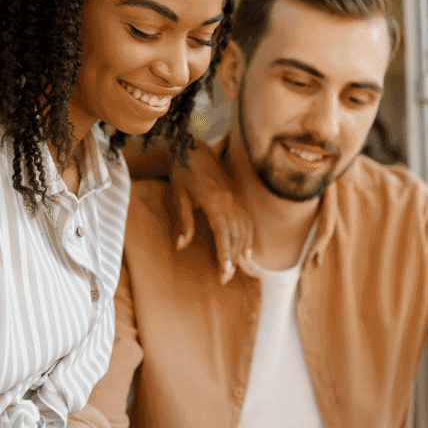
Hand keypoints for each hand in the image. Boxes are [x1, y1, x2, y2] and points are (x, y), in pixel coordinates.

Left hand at [170, 142, 251, 284]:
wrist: (193, 149)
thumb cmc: (182, 173)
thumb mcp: (179, 197)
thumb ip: (184, 222)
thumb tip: (181, 246)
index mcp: (212, 200)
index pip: (223, 232)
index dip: (225, 253)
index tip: (224, 271)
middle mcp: (228, 200)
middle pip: (235, 234)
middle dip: (232, 258)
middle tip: (225, 278)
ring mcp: (235, 198)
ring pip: (244, 229)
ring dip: (240, 251)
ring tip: (235, 269)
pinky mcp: (236, 197)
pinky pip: (247, 221)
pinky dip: (248, 238)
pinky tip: (247, 253)